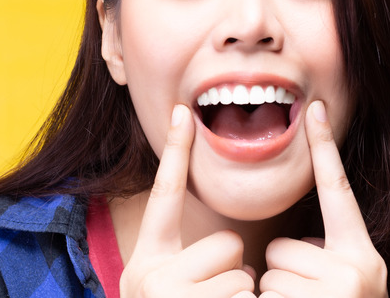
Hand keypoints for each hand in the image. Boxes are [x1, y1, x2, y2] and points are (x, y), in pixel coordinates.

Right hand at [119, 104, 256, 297]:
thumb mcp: (164, 289)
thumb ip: (185, 262)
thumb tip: (235, 253)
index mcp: (145, 261)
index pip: (164, 196)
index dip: (176, 152)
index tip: (182, 111)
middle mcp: (150, 277)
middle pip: (228, 242)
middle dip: (233, 268)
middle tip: (212, 296)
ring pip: (244, 274)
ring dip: (240, 296)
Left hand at [259, 101, 387, 297]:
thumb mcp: (349, 281)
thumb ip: (328, 253)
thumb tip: (288, 242)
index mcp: (363, 256)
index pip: (339, 193)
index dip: (326, 150)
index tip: (315, 108)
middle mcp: (357, 271)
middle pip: (283, 249)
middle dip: (286, 274)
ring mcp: (336, 295)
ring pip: (269, 276)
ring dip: (277, 297)